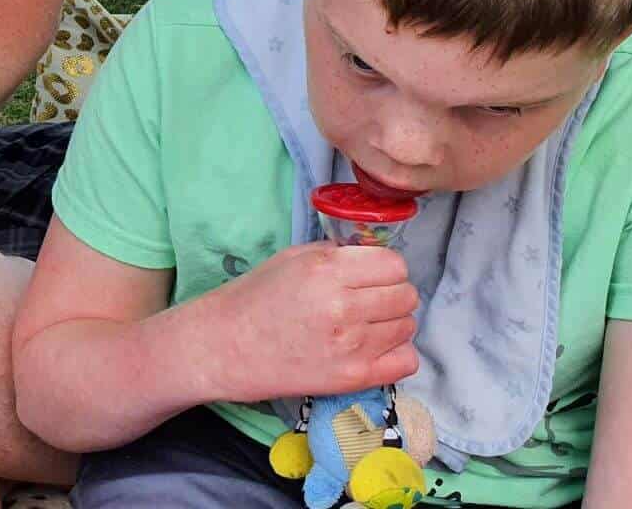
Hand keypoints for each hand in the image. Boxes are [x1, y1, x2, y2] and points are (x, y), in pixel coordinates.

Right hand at [202, 242, 419, 401]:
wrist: (223, 347)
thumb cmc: (253, 299)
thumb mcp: (292, 258)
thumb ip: (338, 254)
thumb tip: (374, 257)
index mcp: (327, 270)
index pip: (395, 265)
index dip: (385, 269)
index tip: (370, 277)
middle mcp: (343, 305)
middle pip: (406, 295)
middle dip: (391, 295)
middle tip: (366, 301)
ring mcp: (351, 345)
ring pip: (408, 326)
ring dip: (391, 324)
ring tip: (362, 326)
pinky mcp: (353, 377)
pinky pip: (406, 361)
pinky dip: (395, 353)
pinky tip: (370, 349)